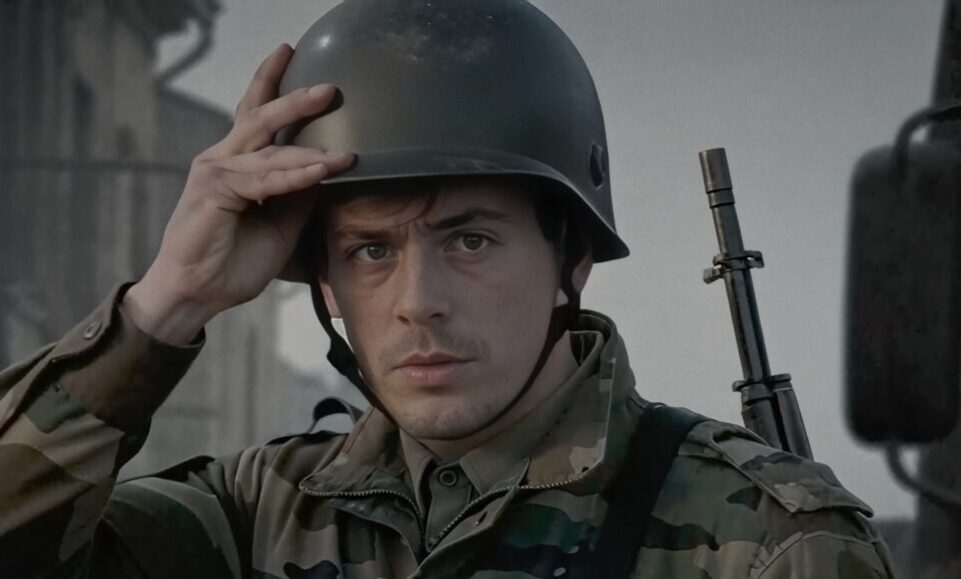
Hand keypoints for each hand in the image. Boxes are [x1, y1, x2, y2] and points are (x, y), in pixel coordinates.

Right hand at [124, 44, 352, 344]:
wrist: (197, 293)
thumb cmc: (232, 261)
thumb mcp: (280, 225)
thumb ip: (299, 195)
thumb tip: (327, 172)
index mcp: (237, 164)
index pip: (255, 116)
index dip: (271, 84)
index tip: (289, 52)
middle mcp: (223, 159)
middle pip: (260, 118)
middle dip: (295, 100)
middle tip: (330, 88)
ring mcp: (215, 171)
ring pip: (269, 150)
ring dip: (310, 149)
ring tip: (345, 153)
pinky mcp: (214, 189)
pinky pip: (265, 180)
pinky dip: (296, 176)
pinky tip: (323, 171)